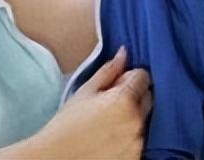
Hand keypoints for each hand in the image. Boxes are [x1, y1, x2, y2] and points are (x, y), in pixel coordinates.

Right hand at [19, 47, 151, 159]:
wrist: (56, 158)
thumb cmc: (66, 125)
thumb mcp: (84, 92)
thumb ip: (108, 71)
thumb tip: (123, 54)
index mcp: (124, 100)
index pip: (143, 77)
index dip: (129, 78)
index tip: (116, 85)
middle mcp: (136, 122)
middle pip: (147, 98)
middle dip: (133, 97)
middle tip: (109, 105)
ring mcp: (138, 143)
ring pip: (143, 120)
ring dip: (132, 118)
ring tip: (107, 125)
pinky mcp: (136, 158)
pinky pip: (140, 140)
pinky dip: (130, 138)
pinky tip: (110, 140)